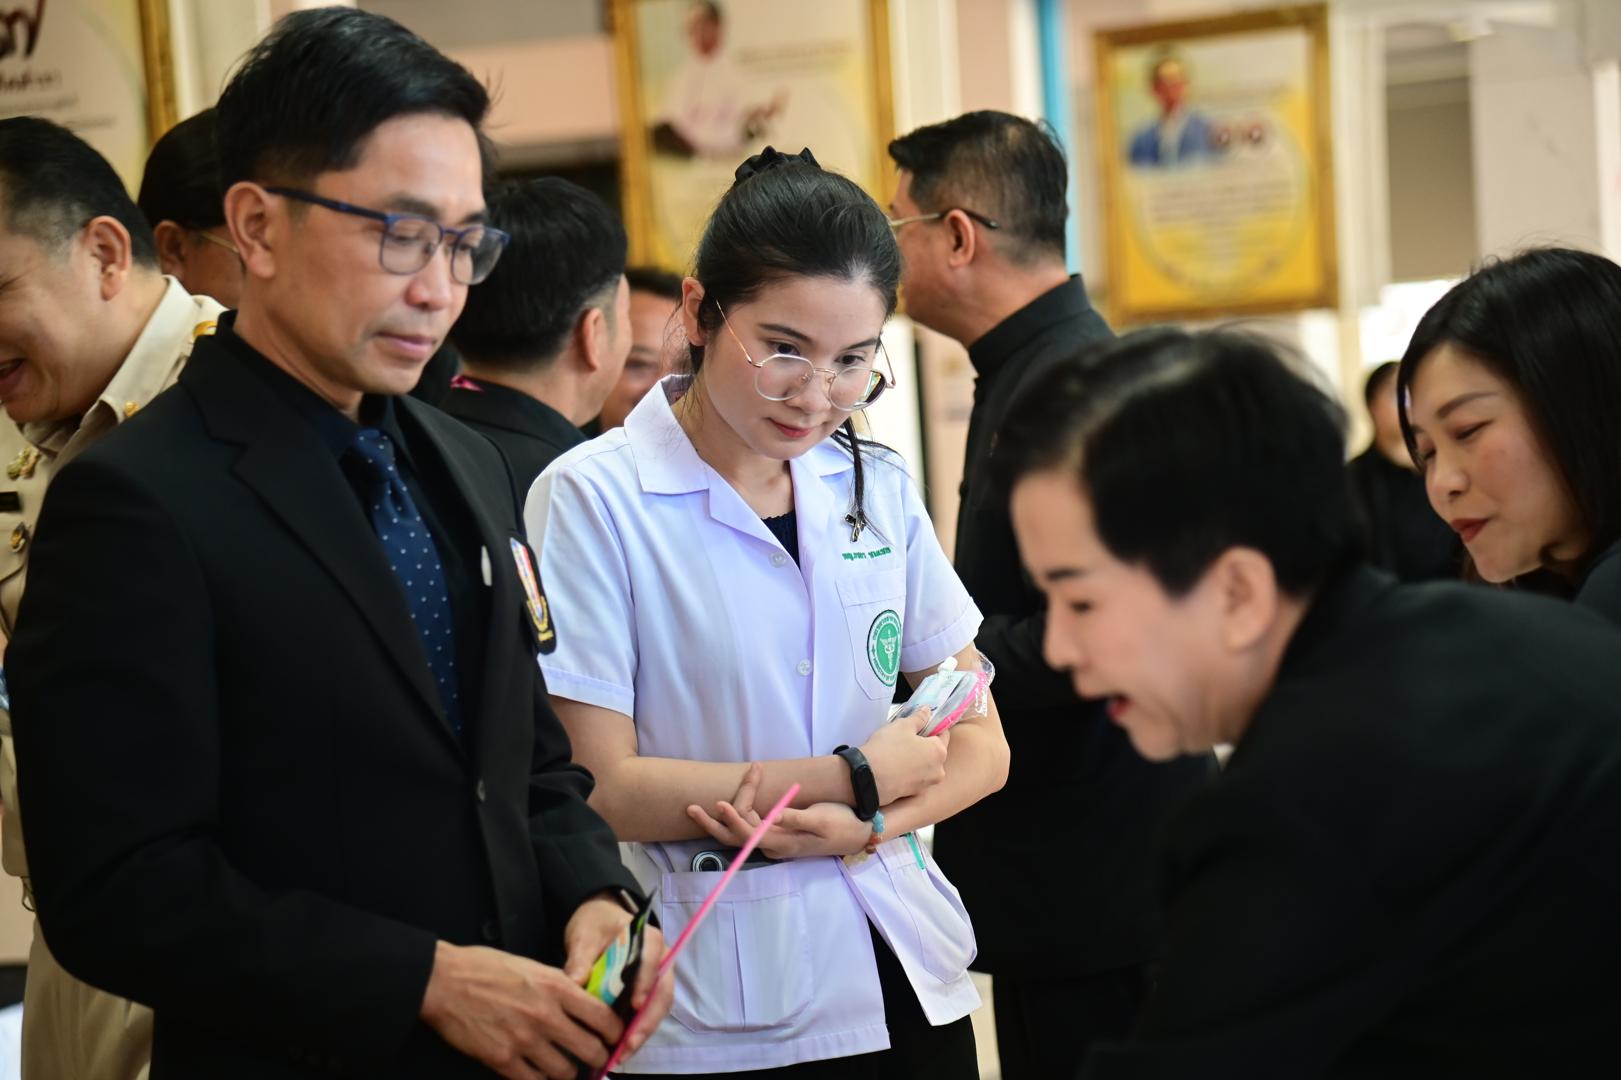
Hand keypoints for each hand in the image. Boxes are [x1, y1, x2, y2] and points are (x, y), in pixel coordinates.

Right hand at [419, 941, 620, 1079]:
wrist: (444, 982)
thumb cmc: (484, 967)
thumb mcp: (531, 966)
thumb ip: (558, 985)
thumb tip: (579, 1000)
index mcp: (556, 987)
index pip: (602, 1016)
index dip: (613, 1031)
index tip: (614, 1036)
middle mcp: (546, 1015)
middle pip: (590, 1049)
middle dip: (599, 1057)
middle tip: (597, 1058)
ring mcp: (525, 1040)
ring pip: (565, 1071)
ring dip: (570, 1072)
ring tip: (568, 1068)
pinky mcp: (503, 1060)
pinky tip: (542, 1075)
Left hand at [562, 895, 673, 1058]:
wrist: (598, 923)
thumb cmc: (595, 925)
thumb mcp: (584, 936)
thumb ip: (581, 957)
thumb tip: (575, 981)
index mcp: (648, 939)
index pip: (652, 960)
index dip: (646, 983)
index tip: (635, 1004)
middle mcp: (660, 961)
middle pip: (661, 992)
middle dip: (647, 1020)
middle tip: (628, 1043)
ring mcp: (655, 980)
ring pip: (657, 1009)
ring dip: (642, 1033)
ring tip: (621, 1055)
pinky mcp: (646, 995)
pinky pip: (646, 1016)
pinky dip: (635, 1033)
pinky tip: (619, 1051)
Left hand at [689, 764, 873, 859]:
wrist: (856, 832)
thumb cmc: (840, 824)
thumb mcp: (821, 819)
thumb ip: (796, 818)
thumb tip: (772, 816)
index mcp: (782, 842)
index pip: (749, 833)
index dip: (732, 818)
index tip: (719, 803)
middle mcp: (773, 844)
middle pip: (736, 838)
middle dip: (712, 824)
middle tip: (690, 808)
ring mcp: (774, 840)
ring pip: (741, 830)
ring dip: (724, 815)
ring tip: (703, 803)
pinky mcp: (777, 833)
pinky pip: (750, 826)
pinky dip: (737, 813)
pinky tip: (728, 803)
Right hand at [860, 708, 948, 803]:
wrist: (868, 778)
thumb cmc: (887, 748)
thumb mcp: (902, 726)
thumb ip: (918, 718)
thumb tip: (927, 711)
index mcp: (939, 752)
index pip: (943, 734)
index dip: (933, 727)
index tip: (921, 725)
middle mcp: (938, 770)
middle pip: (934, 752)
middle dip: (923, 745)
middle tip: (905, 738)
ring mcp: (925, 785)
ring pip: (924, 766)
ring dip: (915, 759)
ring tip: (897, 752)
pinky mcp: (912, 794)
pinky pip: (913, 778)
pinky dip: (907, 772)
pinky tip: (893, 766)